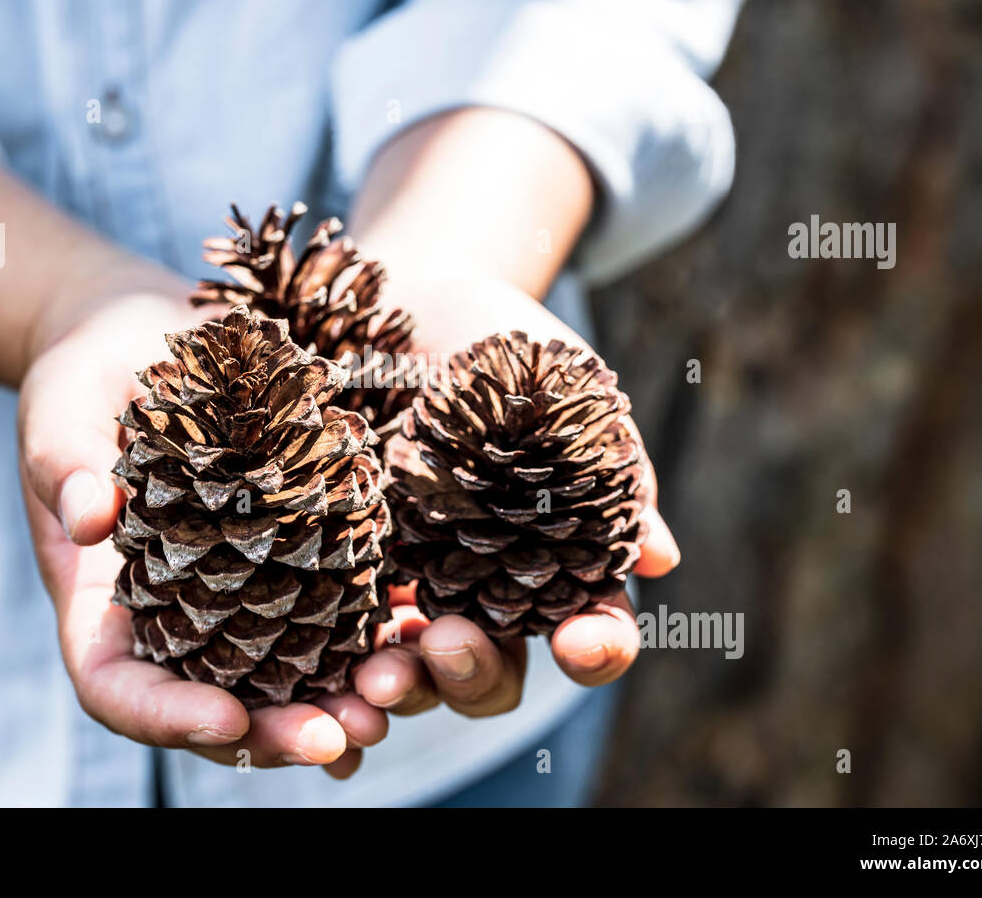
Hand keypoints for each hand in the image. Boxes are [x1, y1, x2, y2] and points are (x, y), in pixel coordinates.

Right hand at [17, 268, 387, 777]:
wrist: (145, 341)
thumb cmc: (86, 378)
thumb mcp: (61, 411)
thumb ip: (66, 466)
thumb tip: (88, 518)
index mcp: (104, 608)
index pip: (121, 689)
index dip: (168, 717)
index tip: (228, 716)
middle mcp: (175, 620)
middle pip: (215, 706)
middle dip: (275, 731)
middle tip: (338, 737)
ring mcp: (237, 597)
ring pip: (284, 676)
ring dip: (338, 698)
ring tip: (393, 698)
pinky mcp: (293, 558)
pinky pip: (332, 613)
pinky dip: (372, 636)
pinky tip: (419, 641)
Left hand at [351, 275, 680, 716]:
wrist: (412, 297)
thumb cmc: (508, 346)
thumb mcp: (570, 393)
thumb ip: (613, 469)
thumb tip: (661, 559)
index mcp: (557, 565)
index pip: (591, 629)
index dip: (596, 647)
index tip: (580, 642)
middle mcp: (484, 593)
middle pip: (492, 673)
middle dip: (476, 675)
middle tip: (450, 642)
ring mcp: (409, 583)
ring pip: (411, 668)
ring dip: (401, 683)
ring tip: (379, 670)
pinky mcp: (339, 564)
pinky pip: (333, 629)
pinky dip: (331, 656)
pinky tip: (320, 659)